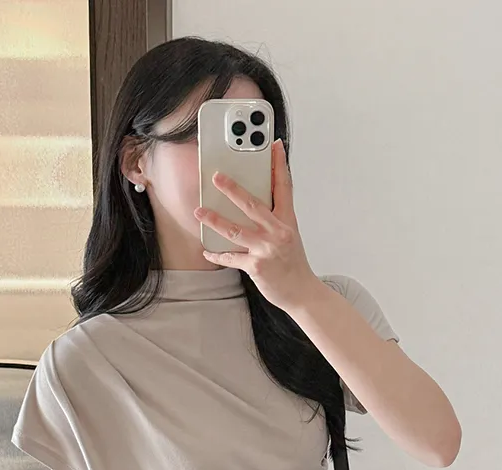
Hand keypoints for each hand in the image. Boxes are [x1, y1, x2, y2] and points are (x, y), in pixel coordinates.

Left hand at [193, 138, 317, 311]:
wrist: (301, 292)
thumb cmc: (292, 263)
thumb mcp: (289, 235)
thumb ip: (273, 218)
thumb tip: (251, 202)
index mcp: (287, 221)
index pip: (284, 187)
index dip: (279, 165)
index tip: (273, 145)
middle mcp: (278, 232)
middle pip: (253, 205)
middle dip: (233, 189)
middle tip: (217, 177)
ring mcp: (266, 249)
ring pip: (235, 230)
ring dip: (214, 220)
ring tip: (199, 211)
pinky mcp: (256, 266)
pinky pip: (231, 257)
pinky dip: (217, 255)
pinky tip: (207, 251)